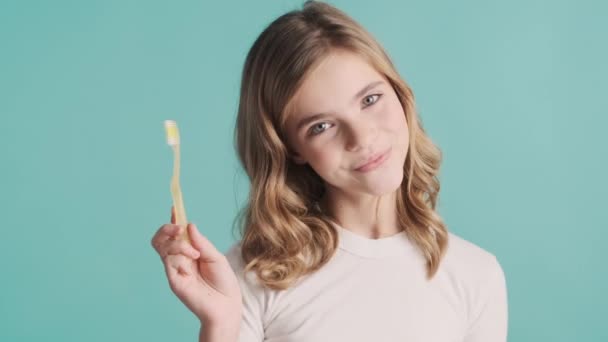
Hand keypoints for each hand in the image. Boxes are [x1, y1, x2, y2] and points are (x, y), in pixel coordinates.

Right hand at [151, 207, 242, 325]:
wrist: (226, 304)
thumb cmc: (223, 282)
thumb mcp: (215, 257)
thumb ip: (202, 242)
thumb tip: (189, 225)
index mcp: (190, 251)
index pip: (176, 233)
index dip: (173, 220)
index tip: (174, 207)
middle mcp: (179, 259)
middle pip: (161, 239)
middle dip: (166, 228)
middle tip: (178, 228)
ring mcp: (174, 269)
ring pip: (163, 247)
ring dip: (178, 244)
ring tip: (194, 253)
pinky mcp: (173, 279)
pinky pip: (169, 261)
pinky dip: (180, 256)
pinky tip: (192, 261)